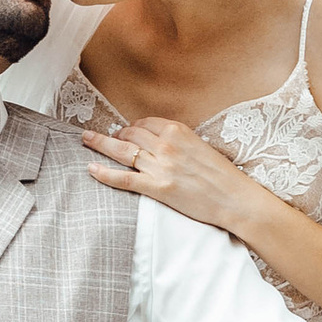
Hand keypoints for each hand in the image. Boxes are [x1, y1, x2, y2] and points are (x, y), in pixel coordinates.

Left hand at [82, 116, 253, 234]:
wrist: (235, 198)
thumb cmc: (222, 175)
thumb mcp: (201, 147)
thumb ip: (179, 142)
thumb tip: (161, 142)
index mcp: (178, 131)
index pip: (145, 123)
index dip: (131, 128)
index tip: (125, 132)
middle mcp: (166, 144)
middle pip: (129, 134)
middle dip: (113, 135)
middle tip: (99, 137)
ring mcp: (160, 165)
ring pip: (122, 151)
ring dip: (100, 144)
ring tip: (86, 140)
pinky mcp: (158, 187)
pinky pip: (124, 178)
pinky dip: (105, 173)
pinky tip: (91, 169)